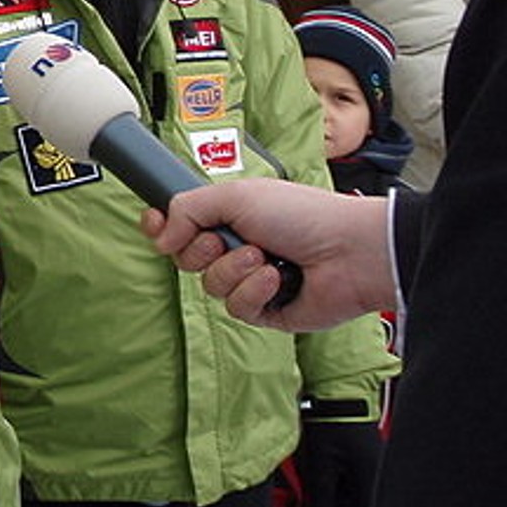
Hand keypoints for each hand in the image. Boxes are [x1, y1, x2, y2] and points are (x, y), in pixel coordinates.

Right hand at [141, 180, 394, 331]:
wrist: (350, 250)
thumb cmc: (302, 214)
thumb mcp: (236, 195)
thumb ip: (187, 208)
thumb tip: (161, 236)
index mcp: (228, 217)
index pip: (178, 225)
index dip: (162, 227)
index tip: (157, 223)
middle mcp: (236, 248)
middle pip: (186, 258)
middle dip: (203, 249)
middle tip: (229, 238)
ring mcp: (250, 281)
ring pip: (210, 286)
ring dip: (234, 269)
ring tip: (265, 257)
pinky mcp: (267, 310)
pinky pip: (237, 308)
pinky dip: (254, 291)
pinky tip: (277, 279)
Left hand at [292, 411, 381, 506]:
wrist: (340, 393)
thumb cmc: (330, 426)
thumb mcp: (320, 463)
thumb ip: (321, 493)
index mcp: (368, 480)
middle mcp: (377, 472)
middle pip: (360, 504)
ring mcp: (375, 460)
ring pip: (359, 489)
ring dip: (342, 497)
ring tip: (323, 499)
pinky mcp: (370, 450)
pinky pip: (360, 475)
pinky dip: (346, 483)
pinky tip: (331, 480)